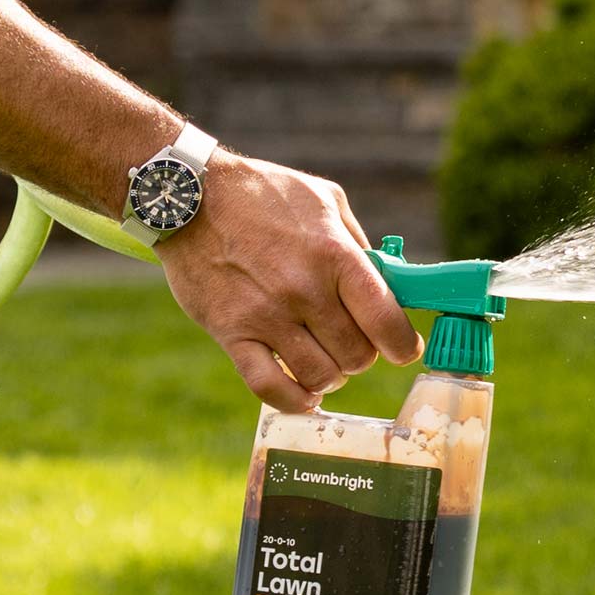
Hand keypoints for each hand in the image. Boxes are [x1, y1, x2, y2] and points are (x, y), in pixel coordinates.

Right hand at [155, 150, 422, 410]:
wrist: (189, 196)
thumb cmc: (264, 194)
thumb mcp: (324, 200)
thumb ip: (357, 246)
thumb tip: (388, 285)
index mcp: (335, 254)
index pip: (386, 320)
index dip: (403, 345)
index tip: (404, 349)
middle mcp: (303, 289)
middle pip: (356, 355)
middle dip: (362, 355)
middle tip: (352, 342)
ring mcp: (266, 315)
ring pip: (321, 376)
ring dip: (331, 375)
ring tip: (325, 359)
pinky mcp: (231, 333)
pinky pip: (270, 387)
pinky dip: (294, 400)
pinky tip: (305, 394)